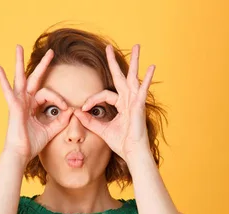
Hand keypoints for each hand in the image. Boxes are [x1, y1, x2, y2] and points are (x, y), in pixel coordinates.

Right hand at [0, 45, 73, 163]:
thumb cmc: (32, 144)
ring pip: (20, 78)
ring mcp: (18, 102)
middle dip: (42, 65)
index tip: (67, 108)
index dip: (59, 99)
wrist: (21, 154)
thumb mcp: (50, 130)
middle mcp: (25, 101)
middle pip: (34, 78)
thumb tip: (71, 111)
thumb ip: (60, 121)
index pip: (48, 93)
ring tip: (18, 47)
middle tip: (51, 51)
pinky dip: (3, 80)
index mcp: (32, 106)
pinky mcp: (14, 107)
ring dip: (20, 62)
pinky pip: (8, 91)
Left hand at [73, 44, 154, 161]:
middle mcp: (129, 100)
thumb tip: (76, 113)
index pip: (104, 94)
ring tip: (138, 46)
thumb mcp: (102, 129)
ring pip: (133, 77)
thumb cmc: (121, 143)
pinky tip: (151, 67)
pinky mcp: (139, 106)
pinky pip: (142, 90)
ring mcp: (135, 102)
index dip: (92, 99)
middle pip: (121, 77)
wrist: (132, 153)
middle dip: (114, 62)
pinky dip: (147, 79)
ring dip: (135, 61)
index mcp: (121, 105)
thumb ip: (90, 121)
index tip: (82, 108)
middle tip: (108, 47)